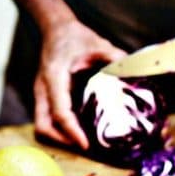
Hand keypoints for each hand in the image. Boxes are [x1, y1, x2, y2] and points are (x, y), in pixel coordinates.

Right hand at [34, 20, 125, 148]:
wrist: (55, 29)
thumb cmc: (74, 36)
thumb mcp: (96, 43)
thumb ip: (113, 57)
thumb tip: (133, 72)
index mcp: (53, 78)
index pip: (60, 112)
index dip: (72, 131)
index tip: (86, 145)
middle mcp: (43, 89)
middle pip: (43, 126)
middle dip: (61, 140)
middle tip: (84, 146)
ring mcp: (41, 95)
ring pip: (42, 126)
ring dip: (59, 137)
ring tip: (81, 141)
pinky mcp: (44, 97)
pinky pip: (47, 119)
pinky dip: (60, 129)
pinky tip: (78, 128)